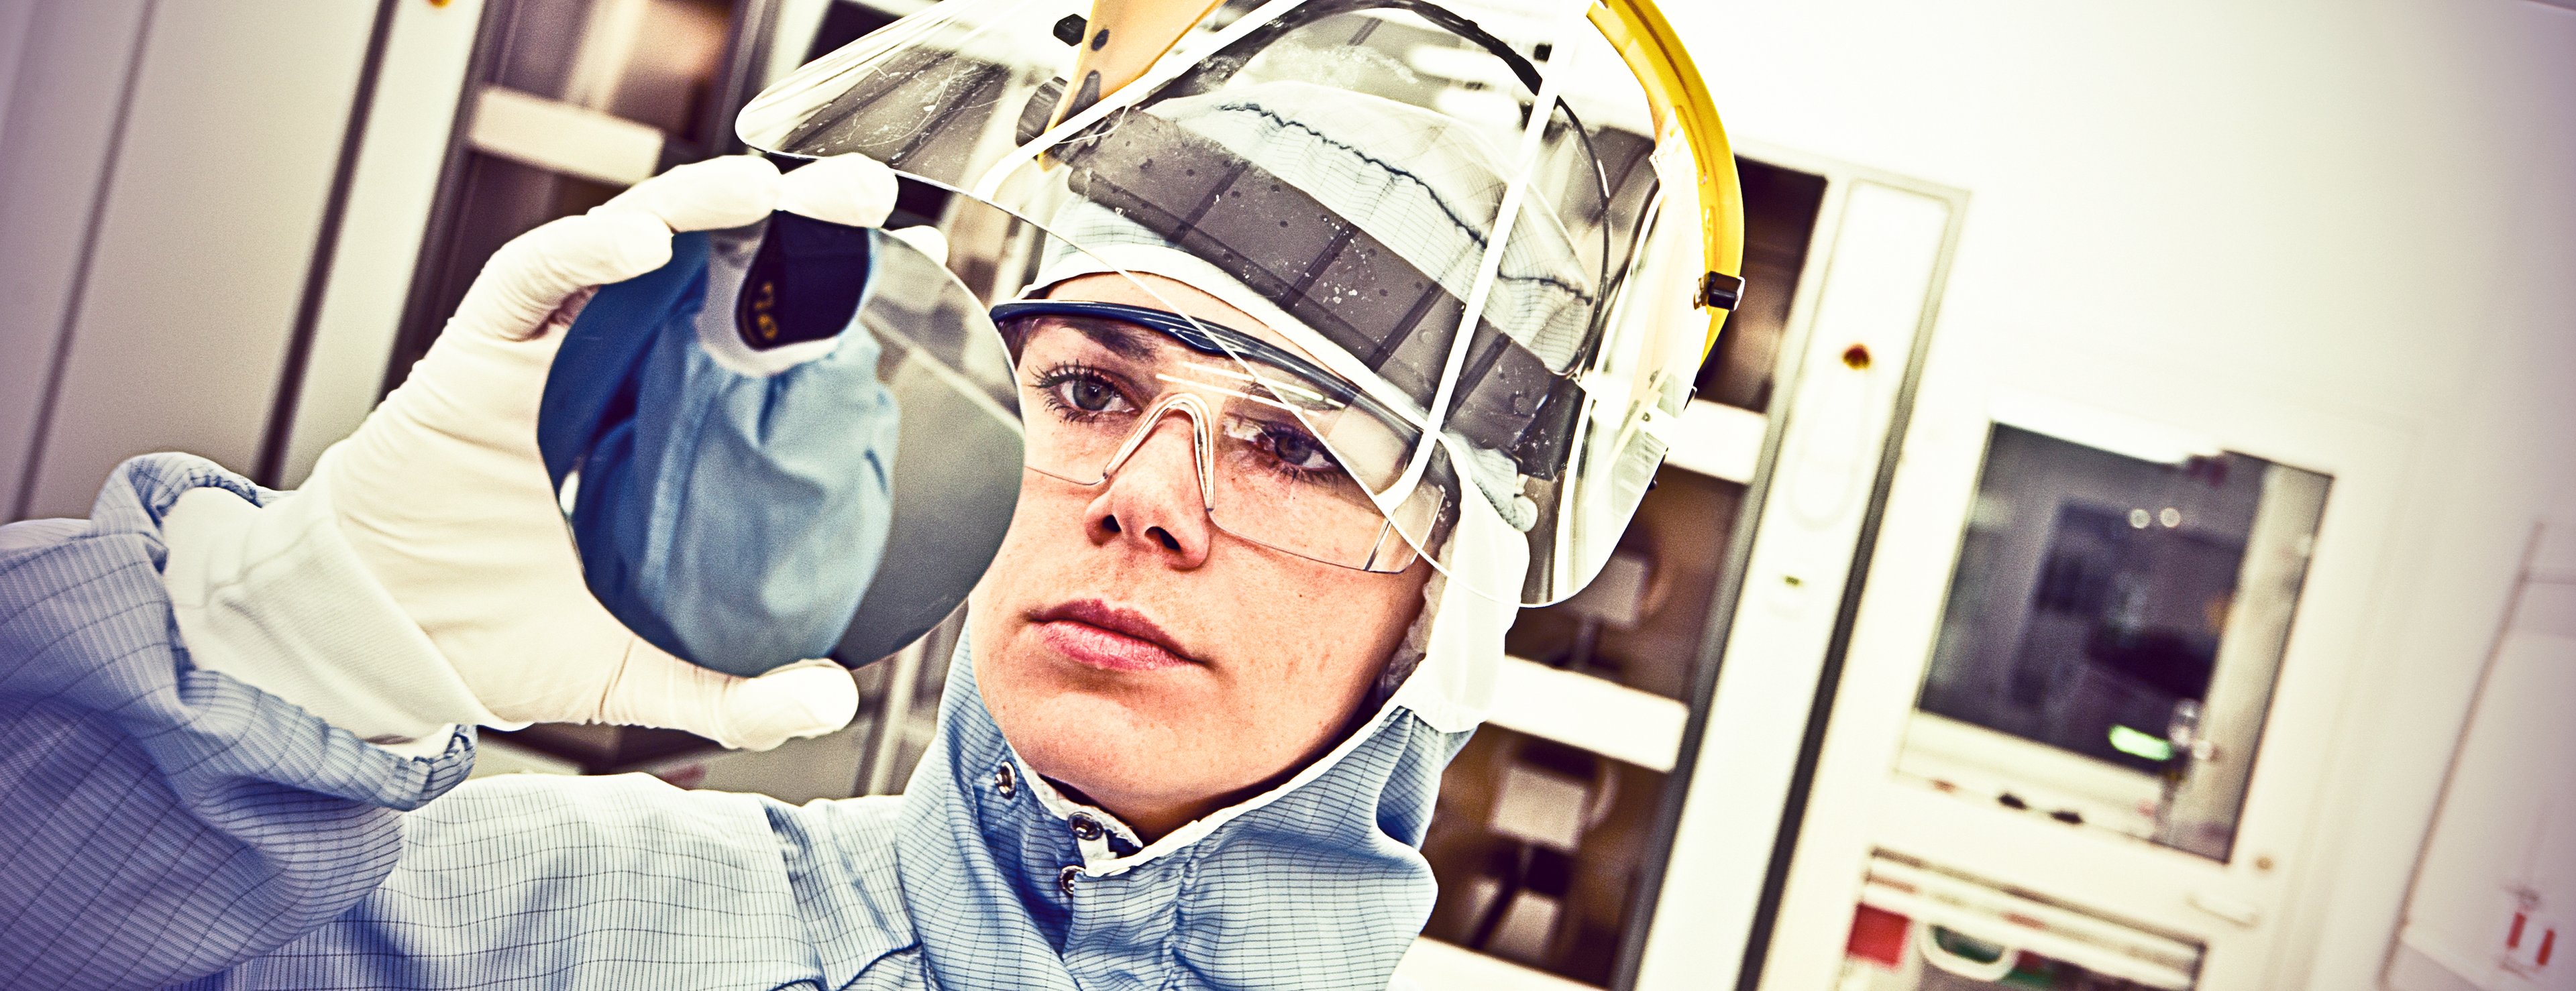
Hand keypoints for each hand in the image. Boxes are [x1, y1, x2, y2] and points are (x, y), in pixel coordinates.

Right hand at [311, 154, 896, 749]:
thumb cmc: (493, 637)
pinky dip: (582, 256)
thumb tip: (834, 703)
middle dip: (777, 216)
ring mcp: (537, 357)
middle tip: (858, 192)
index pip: (745, 329)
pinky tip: (639, 246)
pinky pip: (528, 283)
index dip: (809, 285)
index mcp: (654, 424)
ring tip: (760, 191)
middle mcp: (604, 373)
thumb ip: (730, 694)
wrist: (382, 647)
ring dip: (689, 209)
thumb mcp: (634, 673)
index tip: (884, 257)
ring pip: (620, 249)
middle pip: (700, 265)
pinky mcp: (469, 358)